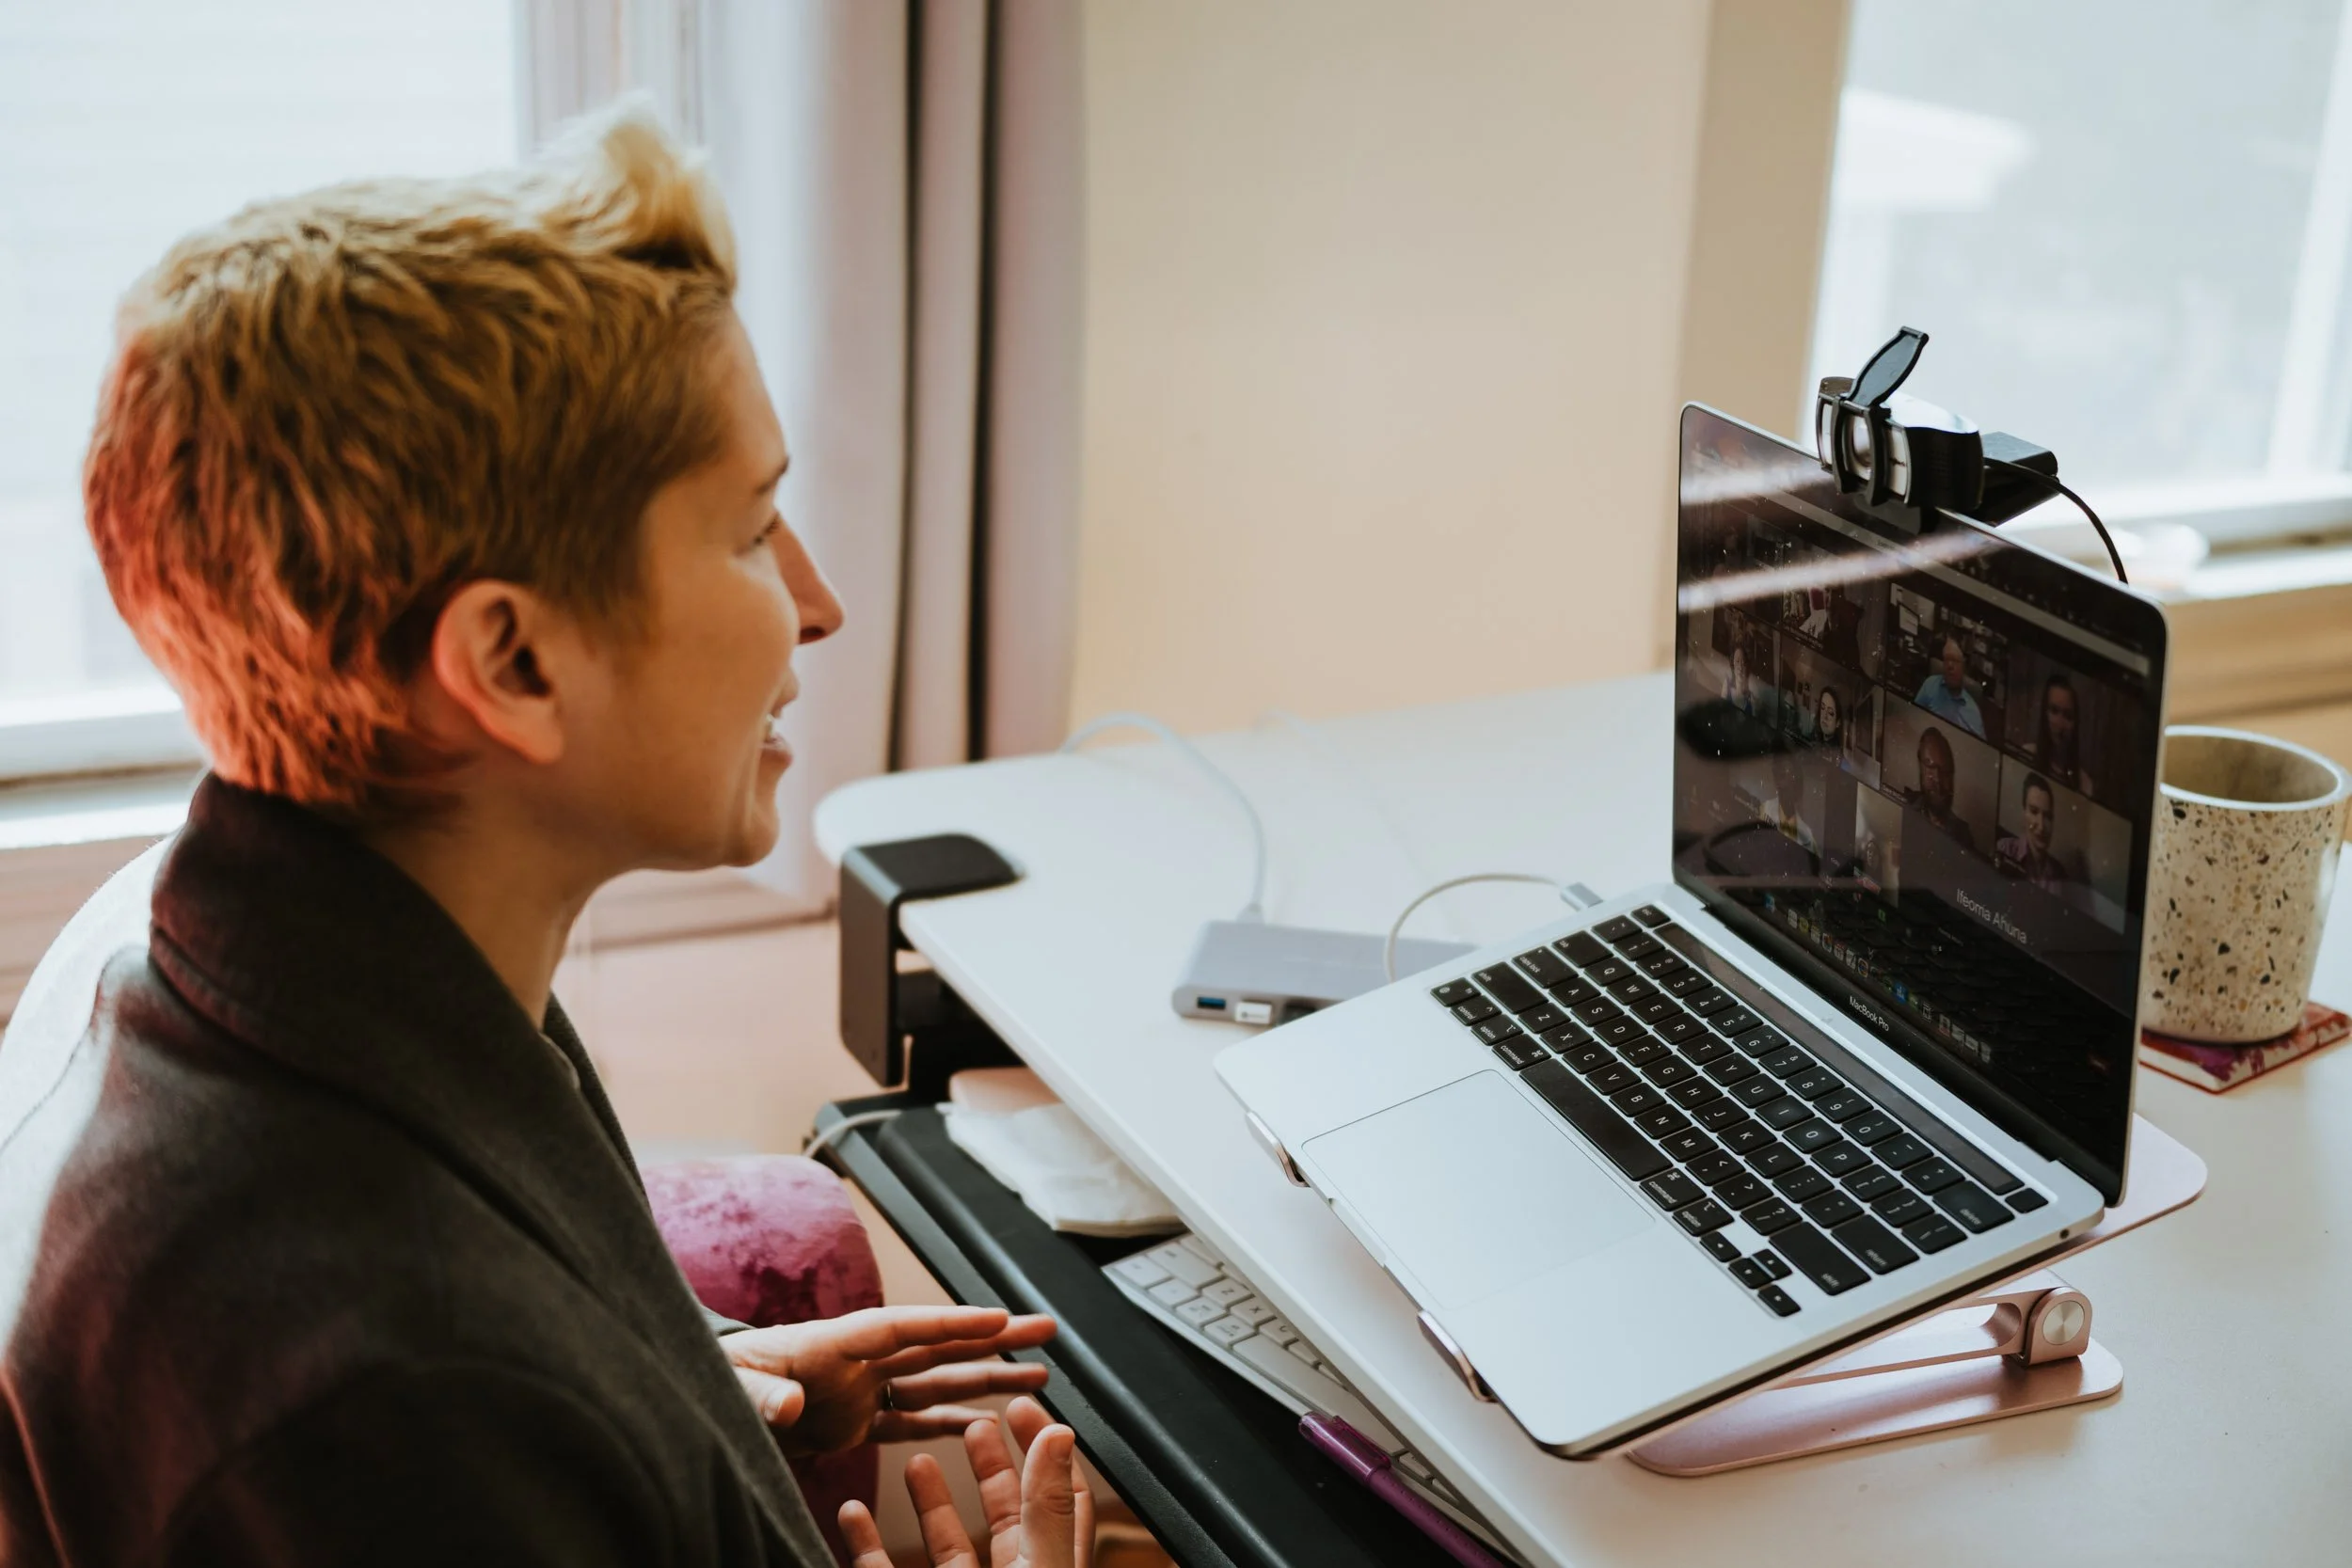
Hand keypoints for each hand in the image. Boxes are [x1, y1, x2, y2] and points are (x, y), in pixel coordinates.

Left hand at [722, 1304, 1054, 1453]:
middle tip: (1046, 1328)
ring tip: (1037, 1374)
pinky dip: (949, 1421)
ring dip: (985, 1377)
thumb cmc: (710, 1382)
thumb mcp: (731, 1389)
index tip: (1000, 1319)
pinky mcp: (852, 1423)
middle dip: (992, 1336)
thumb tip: (792, 1403)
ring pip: (935, 1380)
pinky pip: (911, 1419)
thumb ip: (761, 1395)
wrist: (695, 1402)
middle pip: (936, 1344)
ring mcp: (859, 1391)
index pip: (902, 1327)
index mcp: (831, 1344)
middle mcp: (856, 1362)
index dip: (951, 1323)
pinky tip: (986, 1424)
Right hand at [839, 1396, 1093, 1567]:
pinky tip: (853, 1510)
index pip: (1058, 1498)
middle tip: (978, 1421)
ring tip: (916, 1457)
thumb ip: (1046, 1508)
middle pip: (1004, 1512)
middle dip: (991, 1463)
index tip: (1024, 1404)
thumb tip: (1061, 1437)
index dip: (1045, 1449)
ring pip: (947, 1542)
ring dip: (930, 1498)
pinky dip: (865, 1544)